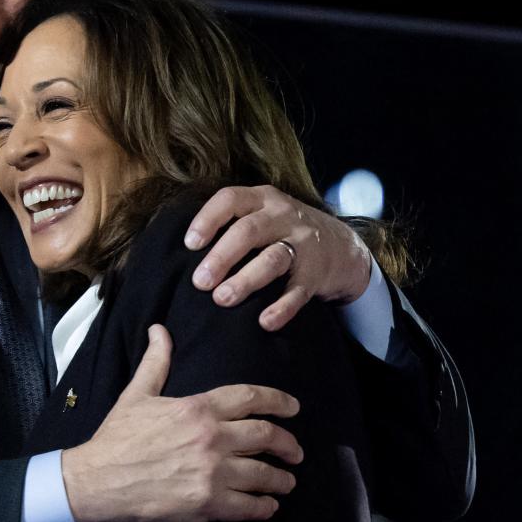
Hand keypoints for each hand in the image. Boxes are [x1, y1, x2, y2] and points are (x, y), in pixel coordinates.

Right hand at [61, 325, 302, 521]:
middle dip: (288, 444)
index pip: (251, 398)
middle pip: (266, 436)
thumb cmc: (116, 439)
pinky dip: (265, 507)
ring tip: (287, 483)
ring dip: (281, 479)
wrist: (96, 483)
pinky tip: (269, 507)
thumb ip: (156, 362)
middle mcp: (212, 438)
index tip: (294, 409)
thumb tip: (159, 330)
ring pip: (264, 474)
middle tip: (296, 452)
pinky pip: (250, 506)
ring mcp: (213, 473)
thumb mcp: (136, 395)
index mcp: (198, 408)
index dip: (278, 402)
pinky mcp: (208, 505)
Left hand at [184, 185, 372, 330]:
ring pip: (272, 259)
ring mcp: (302, 243)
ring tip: (223, 299)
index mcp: (261, 199)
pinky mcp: (316, 273)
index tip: (189, 245)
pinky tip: (265, 322)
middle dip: (221, 257)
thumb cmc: (283, 233)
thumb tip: (178, 254)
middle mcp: (282, 216)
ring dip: (246, 280)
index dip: (207, 219)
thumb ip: (229, 226)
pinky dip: (282, 307)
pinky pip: (298, 291)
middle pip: (248, 231)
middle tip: (199, 282)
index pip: (230, 199)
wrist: (343, 246)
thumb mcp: (261, 216)